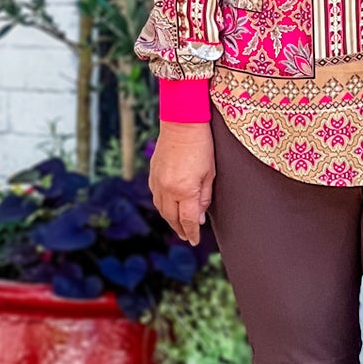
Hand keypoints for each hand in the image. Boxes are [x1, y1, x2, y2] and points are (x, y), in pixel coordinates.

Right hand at [149, 122, 215, 244]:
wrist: (182, 123)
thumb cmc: (202, 146)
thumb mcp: (209, 174)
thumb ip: (204, 198)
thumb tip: (198, 218)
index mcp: (184, 190)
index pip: (187, 220)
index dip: (192, 233)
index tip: (195, 240)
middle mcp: (168, 189)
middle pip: (172, 218)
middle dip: (180, 229)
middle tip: (188, 236)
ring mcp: (157, 181)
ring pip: (161, 209)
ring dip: (170, 219)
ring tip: (179, 225)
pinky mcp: (153, 174)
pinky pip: (155, 196)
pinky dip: (162, 205)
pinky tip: (168, 207)